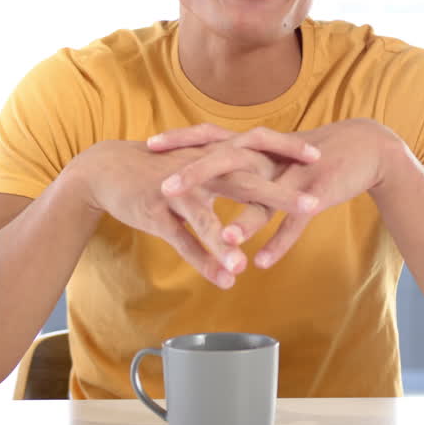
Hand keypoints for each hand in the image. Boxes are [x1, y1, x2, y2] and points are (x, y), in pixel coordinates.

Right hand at [77, 133, 317, 288]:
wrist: (106, 169)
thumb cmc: (159, 170)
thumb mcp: (198, 168)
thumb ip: (229, 179)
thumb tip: (262, 190)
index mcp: (213, 155)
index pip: (256, 146)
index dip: (286, 149)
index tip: (317, 156)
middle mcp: (199, 169)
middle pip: (245, 180)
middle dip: (280, 194)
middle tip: (314, 204)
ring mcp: (176, 191)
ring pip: (208, 218)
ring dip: (230, 242)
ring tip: (249, 266)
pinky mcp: (156, 212)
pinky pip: (182, 240)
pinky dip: (203, 260)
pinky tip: (223, 278)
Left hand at [148, 119, 395, 268]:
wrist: (364, 148)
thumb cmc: (312, 154)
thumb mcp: (271, 155)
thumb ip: (240, 162)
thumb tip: (205, 167)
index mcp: (255, 145)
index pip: (210, 136)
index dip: (180, 139)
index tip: (149, 145)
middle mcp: (270, 155)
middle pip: (228, 160)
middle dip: (195, 174)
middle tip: (165, 189)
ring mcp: (294, 173)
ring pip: (263, 196)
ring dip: (243, 219)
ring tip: (220, 239)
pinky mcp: (318, 193)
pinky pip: (296, 222)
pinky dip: (279, 242)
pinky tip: (262, 262)